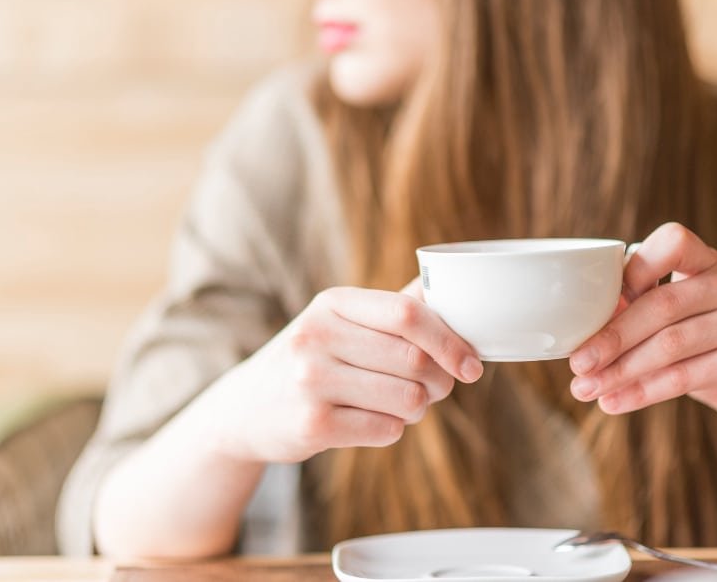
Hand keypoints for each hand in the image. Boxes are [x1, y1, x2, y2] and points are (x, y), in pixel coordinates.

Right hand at [204, 279, 482, 462]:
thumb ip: (393, 306)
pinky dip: (392, 429)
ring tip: (400, 405)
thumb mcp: (339, 320)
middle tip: (436, 389)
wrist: (244, 409)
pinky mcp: (311, 425)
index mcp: (331, 302)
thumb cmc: (310, 360)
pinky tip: (371, 422)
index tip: (472, 364)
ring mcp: (310, 381)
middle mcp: (316, 336)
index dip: (450, 340)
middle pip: (415, 360)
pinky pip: (387, 430)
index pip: (408, 314)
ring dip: (418, 409)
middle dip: (440, 382)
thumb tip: (448, 286)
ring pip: (408, 400)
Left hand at [568, 222, 716, 439]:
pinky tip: (614, 403)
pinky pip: (684, 376)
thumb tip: (585, 322)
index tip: (598, 304)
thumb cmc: (710, 353)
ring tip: (586, 389)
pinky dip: (642, 392)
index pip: (673, 241)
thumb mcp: (676, 326)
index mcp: (711, 263)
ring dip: (620, 370)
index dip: (633, 268)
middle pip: (661, 303)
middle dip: (611, 336)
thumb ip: (641, 312)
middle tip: (577, 364)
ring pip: (669, 344)